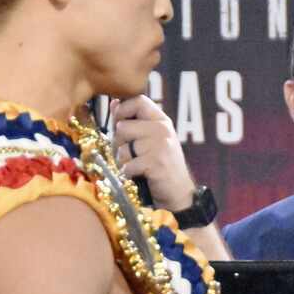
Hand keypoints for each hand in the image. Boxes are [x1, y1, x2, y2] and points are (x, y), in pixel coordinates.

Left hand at [112, 96, 195, 212]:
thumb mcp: (151, 139)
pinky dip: (128, 174)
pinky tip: (139, 176)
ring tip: (136, 166)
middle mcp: (162, 129)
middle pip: (122, 126)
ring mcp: (160, 146)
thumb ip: (133, 122)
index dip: (122, 110)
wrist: (179, 193)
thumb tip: (114, 103)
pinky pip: (127, 166)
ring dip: (124, 161)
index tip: (120, 123)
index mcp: (161, 120)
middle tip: (131, 154)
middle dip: (118, 143)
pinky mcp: (156, 163)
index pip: (137, 100)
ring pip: (122, 148)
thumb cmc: (161, 166)